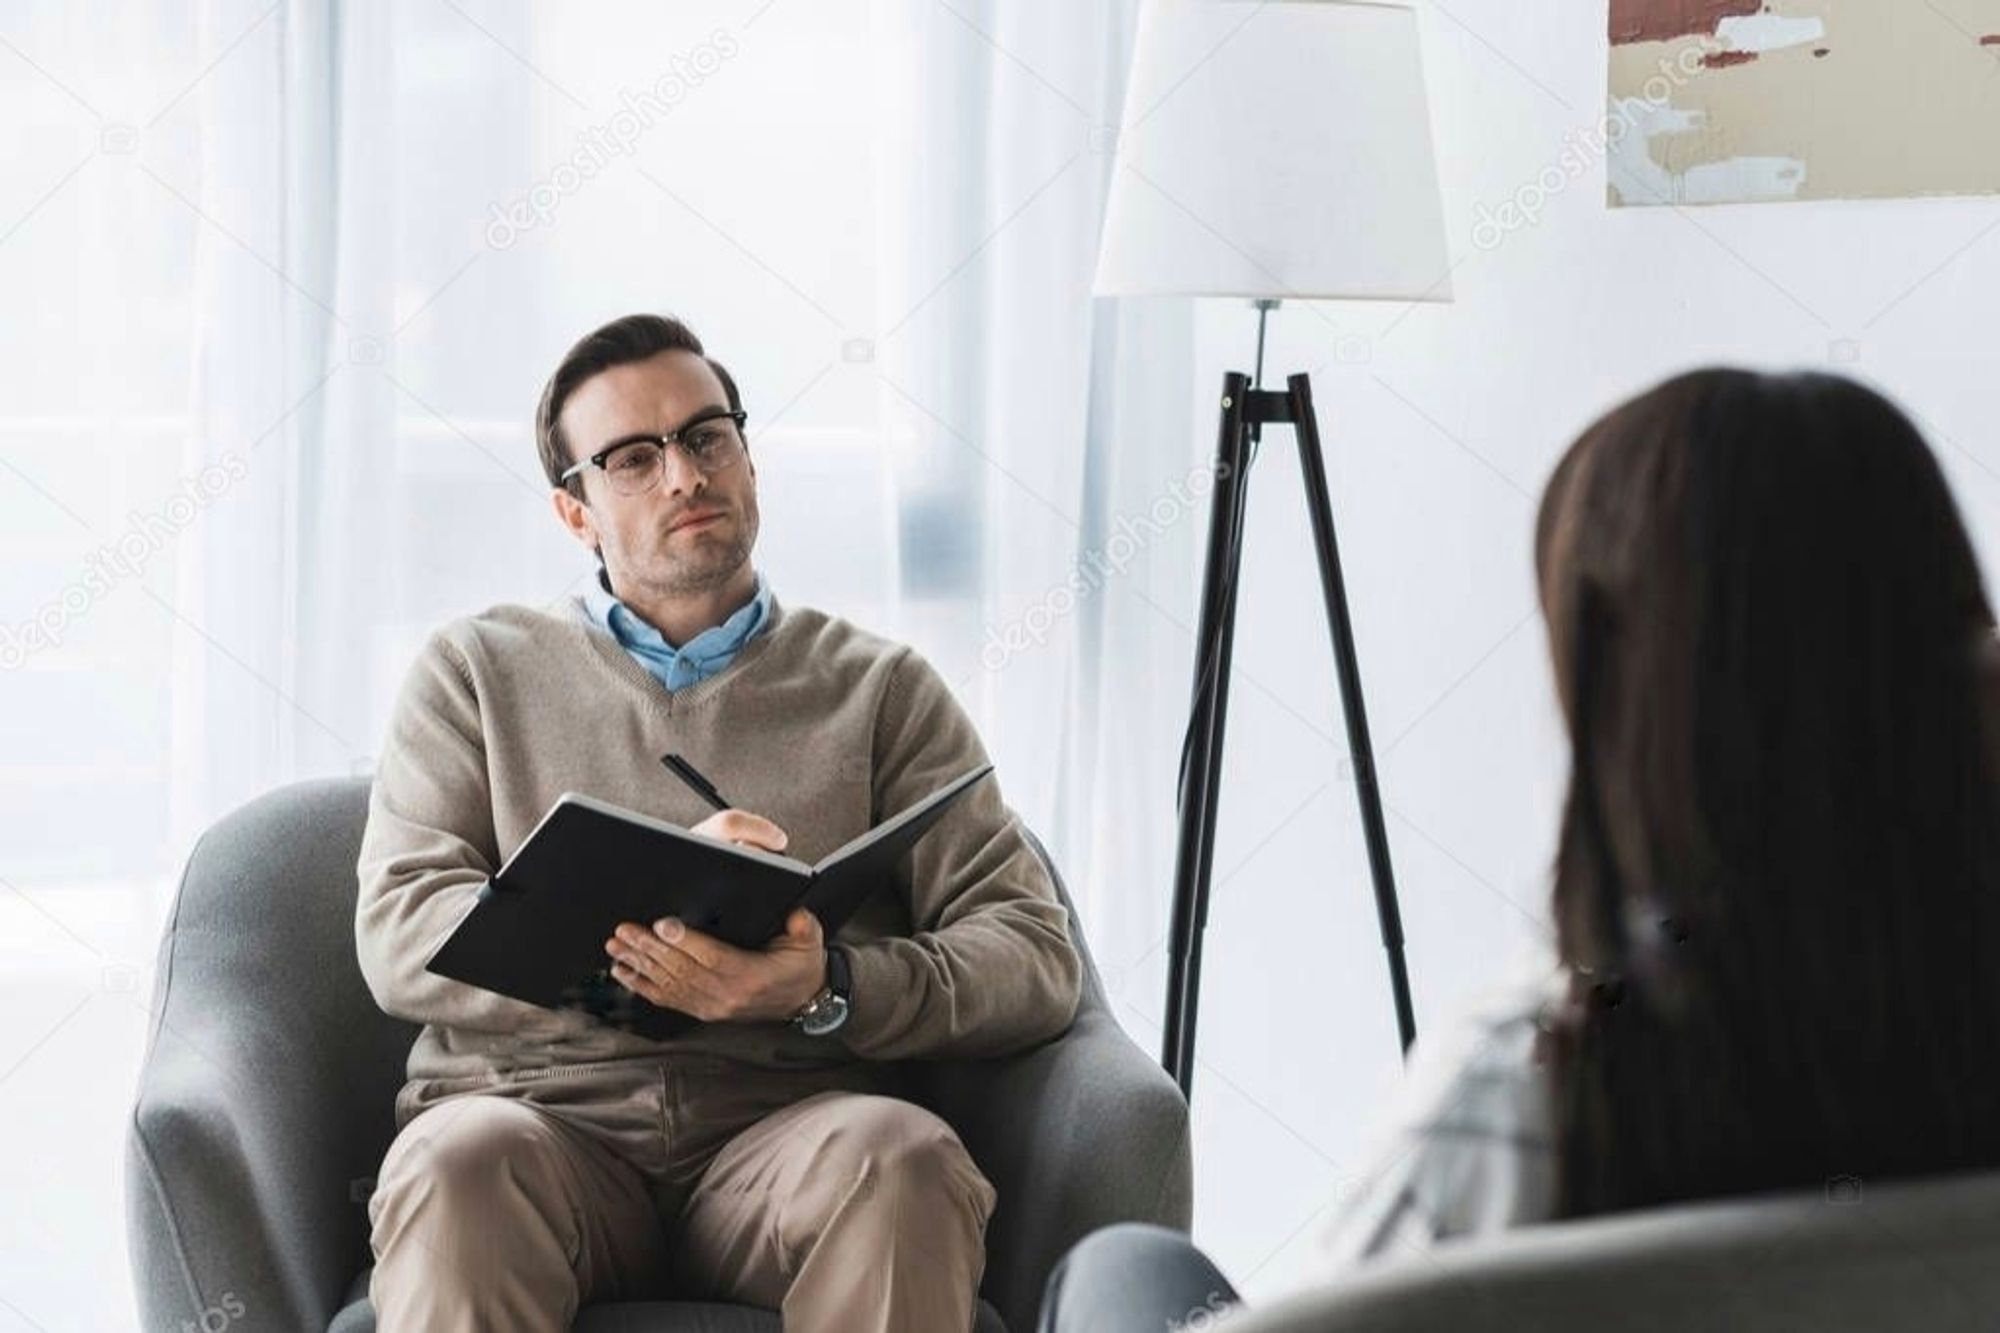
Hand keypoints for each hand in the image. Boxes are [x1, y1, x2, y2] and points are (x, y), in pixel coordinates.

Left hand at [602, 807, 825, 1022]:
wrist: (805, 1000)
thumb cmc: (802, 966)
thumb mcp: (810, 940)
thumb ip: (802, 925)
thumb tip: (794, 913)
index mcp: (752, 976)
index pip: (712, 957)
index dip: (685, 940)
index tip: (662, 924)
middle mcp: (728, 995)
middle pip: (682, 969)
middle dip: (651, 948)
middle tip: (627, 930)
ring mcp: (714, 1006)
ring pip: (670, 984)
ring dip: (640, 964)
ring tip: (617, 946)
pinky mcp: (705, 1011)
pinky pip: (668, 999)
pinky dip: (642, 986)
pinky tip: (623, 972)